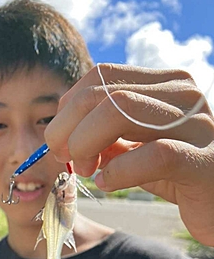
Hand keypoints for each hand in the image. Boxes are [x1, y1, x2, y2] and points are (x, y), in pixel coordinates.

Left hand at [45, 63, 213, 245]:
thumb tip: (65, 135)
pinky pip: (154, 154)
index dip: (68, 107)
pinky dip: (119, 171)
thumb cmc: (177, 177)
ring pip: (121, 110)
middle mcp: (182, 94)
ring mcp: (197, 123)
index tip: (59, 141)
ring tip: (85, 170)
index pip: (100, 75)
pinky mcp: (204, 160)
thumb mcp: (134, 150)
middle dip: (68, 128)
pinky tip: (108, 183)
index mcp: (164, 84)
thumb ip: (105, 137)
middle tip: (63, 157)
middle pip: (102, 92)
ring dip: (86, 143)